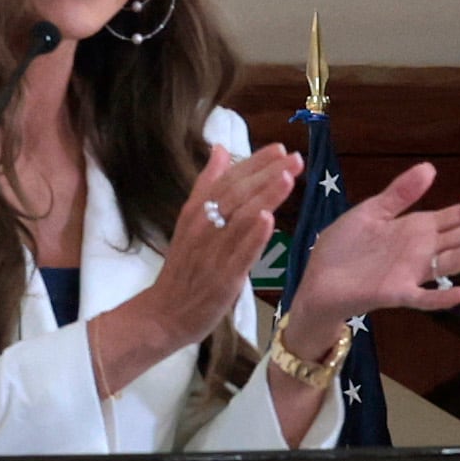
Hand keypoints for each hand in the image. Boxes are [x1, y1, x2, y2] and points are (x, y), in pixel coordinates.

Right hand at [91, 142, 304, 392]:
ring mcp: (213, 252)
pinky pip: (240, 254)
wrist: (165, 312)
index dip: (255, 163)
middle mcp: (204, 226)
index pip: (229, 179)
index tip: (280, 148)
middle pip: (238, 194)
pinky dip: (254, 236)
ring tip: (288, 178)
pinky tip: (269, 219)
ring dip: (265, 197)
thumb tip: (220, 149)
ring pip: (242, 219)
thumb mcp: (190, 219)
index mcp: (196, 211)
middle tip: (295, 158)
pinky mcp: (223, 277)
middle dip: (267, 174)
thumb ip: (207, 185)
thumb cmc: (184, 267)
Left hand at [284, 162, 459, 336]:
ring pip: (453, 262)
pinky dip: (443, 297)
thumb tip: (431, 168)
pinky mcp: (394, 293)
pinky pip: (423, 298)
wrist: (318, 280)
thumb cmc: (343, 249)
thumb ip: (401, 193)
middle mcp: (420, 251)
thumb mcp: (372, 211)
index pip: (458, 216)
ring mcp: (410, 273)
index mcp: (416, 229)